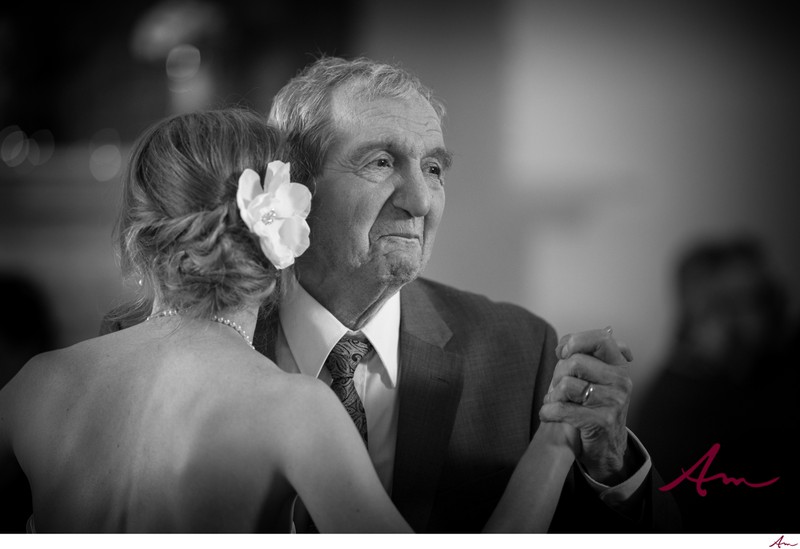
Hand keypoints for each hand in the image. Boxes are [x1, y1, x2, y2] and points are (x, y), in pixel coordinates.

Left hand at [539, 327, 633, 484]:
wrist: (605, 447)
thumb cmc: (593, 407)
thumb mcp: (595, 377)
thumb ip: (584, 356)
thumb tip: (566, 343)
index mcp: (619, 366)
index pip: (600, 338)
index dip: (575, 341)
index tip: (562, 353)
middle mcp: (621, 381)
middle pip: (574, 362)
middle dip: (557, 374)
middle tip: (558, 388)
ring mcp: (614, 401)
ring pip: (566, 385)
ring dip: (552, 395)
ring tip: (556, 402)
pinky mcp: (602, 421)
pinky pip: (562, 408)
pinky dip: (548, 411)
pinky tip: (548, 414)